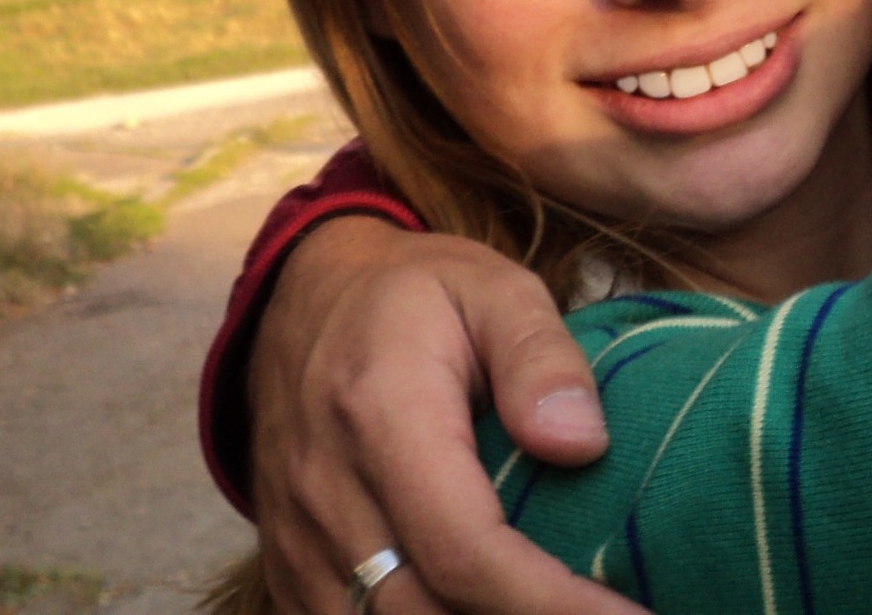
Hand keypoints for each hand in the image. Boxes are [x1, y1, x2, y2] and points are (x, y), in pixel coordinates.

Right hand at [250, 218, 635, 614]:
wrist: (303, 300)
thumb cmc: (414, 295)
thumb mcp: (492, 289)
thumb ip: (541, 357)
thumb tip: (582, 445)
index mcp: (382, 416)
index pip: (466, 551)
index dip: (550, 603)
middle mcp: (327, 492)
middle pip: (426, 613)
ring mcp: (297, 539)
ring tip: (553, 609)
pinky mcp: (289, 567)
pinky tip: (488, 613)